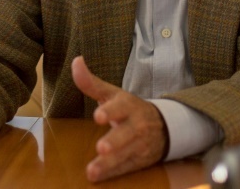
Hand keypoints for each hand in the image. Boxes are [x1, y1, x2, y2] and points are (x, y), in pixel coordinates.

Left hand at [71, 56, 167, 181]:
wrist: (164, 126)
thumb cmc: (129, 108)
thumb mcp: (112, 93)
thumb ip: (91, 82)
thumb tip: (75, 61)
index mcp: (128, 106)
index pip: (120, 107)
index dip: (110, 111)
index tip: (98, 116)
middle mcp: (136, 125)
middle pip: (126, 134)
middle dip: (115, 141)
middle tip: (102, 147)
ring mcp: (139, 144)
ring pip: (125, 155)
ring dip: (110, 164)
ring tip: (92, 171)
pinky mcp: (140, 161)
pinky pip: (126, 168)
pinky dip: (113, 173)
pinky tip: (98, 177)